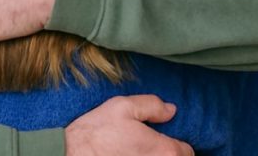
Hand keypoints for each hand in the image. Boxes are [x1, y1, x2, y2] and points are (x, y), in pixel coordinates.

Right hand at [65, 96, 193, 155]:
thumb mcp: (123, 106)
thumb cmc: (96, 132)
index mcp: (164, 150)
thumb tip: (171, 110)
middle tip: (149, 146)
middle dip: (168, 154)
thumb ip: (152, 106)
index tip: (165, 139)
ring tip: (137, 152)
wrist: (70, 155)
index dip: (177, 143)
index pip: (187, 152)